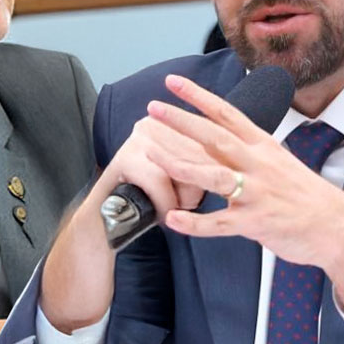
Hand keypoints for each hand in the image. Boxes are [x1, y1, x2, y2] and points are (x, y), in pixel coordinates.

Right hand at [39, 113, 207, 333]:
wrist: (109, 222)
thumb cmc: (152, 199)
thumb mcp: (181, 173)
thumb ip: (204, 161)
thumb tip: (233, 165)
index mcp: (169, 121)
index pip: (208, 140)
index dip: (213, 169)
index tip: (204, 187)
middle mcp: (153, 124)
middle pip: (198, 154)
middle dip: (197, 186)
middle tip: (186, 202)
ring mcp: (138, 140)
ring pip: (184, 168)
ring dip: (183, 197)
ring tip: (174, 208)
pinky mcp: (128, 158)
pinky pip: (163, 183)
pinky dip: (167, 204)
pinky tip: (163, 214)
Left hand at [144, 74, 343, 324]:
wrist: (337, 226)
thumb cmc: (302, 193)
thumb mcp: (277, 160)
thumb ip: (246, 150)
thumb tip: (218, 137)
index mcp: (262, 145)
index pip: (226, 112)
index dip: (198, 96)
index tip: (172, 81)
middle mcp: (258, 163)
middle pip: (214, 137)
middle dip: (182, 120)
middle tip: (153, 107)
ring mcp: (257, 192)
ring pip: (213, 174)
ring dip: (180, 165)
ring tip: (151, 155)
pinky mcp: (257, 222)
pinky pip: (220, 223)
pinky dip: (195, 223)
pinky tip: (172, 219)